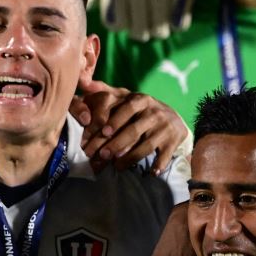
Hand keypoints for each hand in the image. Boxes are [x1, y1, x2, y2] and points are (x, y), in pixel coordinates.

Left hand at [70, 78, 186, 173]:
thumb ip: (104, 90)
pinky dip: (158, 165)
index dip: (115, 120)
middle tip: (101, 156)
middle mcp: (154, 113)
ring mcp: (164, 128)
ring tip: (116, 167)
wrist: (172, 120)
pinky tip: (150, 173)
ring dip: (130, 158)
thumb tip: (83, 82)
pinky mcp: (172, 142)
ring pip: (146, 146)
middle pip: (134, 130)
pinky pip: (164, 155)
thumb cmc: (140, 110)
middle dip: (117, 144)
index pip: (127, 109)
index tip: (103, 132)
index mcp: (140, 100)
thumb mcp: (124, 97)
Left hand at [90, 0, 214, 39]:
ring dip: (158, 25)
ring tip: (160, 33)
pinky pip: (180, 0)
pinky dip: (177, 19)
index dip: (118, 15)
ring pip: (159, 1)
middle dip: (138, 24)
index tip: (122, 28)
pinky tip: (176, 25)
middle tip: (142, 35)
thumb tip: (86, 6)